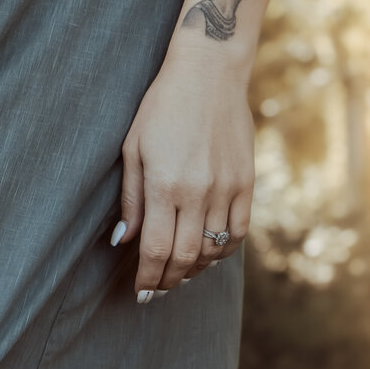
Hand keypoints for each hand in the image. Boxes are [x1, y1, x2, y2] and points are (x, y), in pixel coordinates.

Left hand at [114, 53, 253, 296]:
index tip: (140, 293)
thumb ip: (130, 198)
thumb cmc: (161, 108)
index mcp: (164, 186)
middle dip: (167, 281)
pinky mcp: (246, 183)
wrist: (208, 75)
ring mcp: (226, 189)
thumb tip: (123, 241)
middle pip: (185, 256)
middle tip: (156, 291)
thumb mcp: (133, 149)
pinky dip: (224, 252)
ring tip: (178, 276)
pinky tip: (209, 256)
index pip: (155, 249)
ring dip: (195, 270)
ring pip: (214, 249)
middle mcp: (197, 192)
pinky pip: (239, 232)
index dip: (147, 277)